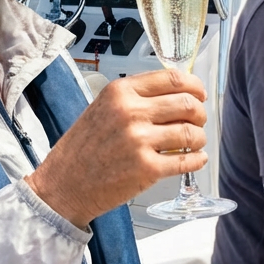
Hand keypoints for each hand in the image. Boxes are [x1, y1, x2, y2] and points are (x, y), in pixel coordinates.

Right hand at [24, 69, 206, 228]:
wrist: (64, 184)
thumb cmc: (82, 149)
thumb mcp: (102, 108)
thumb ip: (134, 98)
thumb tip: (174, 93)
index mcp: (120, 92)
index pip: (173, 78)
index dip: (194, 86)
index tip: (198, 94)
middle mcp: (130, 112)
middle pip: (188, 103)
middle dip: (200, 113)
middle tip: (198, 121)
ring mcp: (139, 141)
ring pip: (192, 133)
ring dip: (199, 138)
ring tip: (194, 143)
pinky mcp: (147, 169)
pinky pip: (187, 160)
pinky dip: (197, 160)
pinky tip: (194, 159)